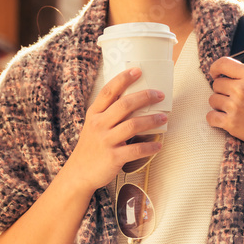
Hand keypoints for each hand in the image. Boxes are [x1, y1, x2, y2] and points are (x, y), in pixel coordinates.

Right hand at [63, 68, 165, 191]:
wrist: (79, 173)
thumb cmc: (92, 146)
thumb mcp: (94, 125)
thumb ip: (109, 112)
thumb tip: (134, 97)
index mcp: (94, 114)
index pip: (108, 91)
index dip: (123, 79)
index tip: (138, 70)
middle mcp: (99, 125)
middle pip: (124, 105)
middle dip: (145, 97)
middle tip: (160, 95)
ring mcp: (106, 141)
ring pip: (133, 125)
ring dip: (152, 120)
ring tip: (164, 117)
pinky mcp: (113, 157)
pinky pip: (136, 150)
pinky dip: (150, 146)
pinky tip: (158, 145)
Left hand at [206, 56, 243, 150]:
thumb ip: (243, 75)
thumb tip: (222, 71)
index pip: (223, 63)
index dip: (215, 68)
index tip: (215, 74)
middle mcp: (241, 89)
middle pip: (216, 84)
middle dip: (222, 91)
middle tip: (234, 98)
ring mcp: (235, 107)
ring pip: (212, 100)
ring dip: (219, 105)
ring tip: (234, 109)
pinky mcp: (230, 123)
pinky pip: (210, 116)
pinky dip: (215, 119)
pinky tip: (225, 119)